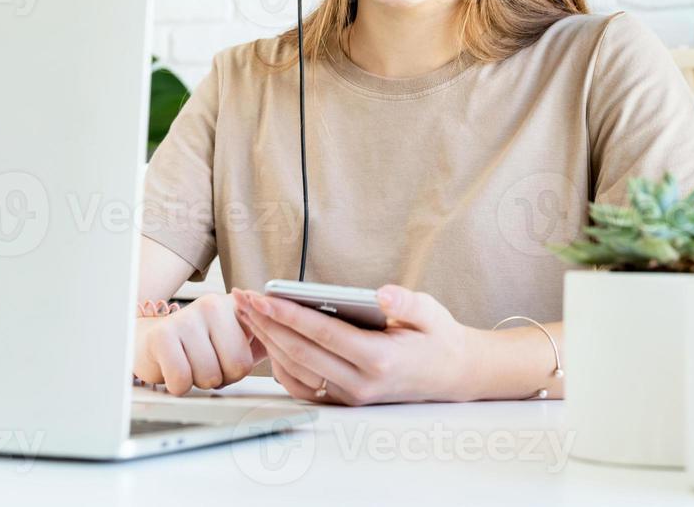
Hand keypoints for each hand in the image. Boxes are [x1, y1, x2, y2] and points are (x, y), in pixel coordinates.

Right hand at [133, 293, 267, 395]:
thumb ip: (267, 338)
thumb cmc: (201, 344)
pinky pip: (182, 379)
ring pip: (209, 376)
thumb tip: (298, 349)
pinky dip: (179, 386)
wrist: (153, 342)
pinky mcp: (162, 335)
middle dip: (222, 376)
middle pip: (237, 367)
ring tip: (192, 364)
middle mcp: (214, 304)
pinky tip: (176, 370)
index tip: (231, 359)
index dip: (242, 367)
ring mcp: (188, 317)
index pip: (258, 349)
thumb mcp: (237, 336)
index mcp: (238, 305)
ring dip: (199, 381)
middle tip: (209, 364)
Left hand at [232, 285, 478, 405]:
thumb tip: (382, 293)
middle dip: (266, 323)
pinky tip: (269, 339)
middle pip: (300, 353)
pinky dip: (279, 363)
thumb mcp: (431, 313)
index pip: (323, 335)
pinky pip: (302, 385)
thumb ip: (406, 303)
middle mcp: (361, 383)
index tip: (262, 296)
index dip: (288, 315)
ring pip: (295, 371)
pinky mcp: (343, 400)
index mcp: (380, 360)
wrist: (451, 374)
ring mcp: (350, 396)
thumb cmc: (437, 338)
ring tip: (248, 313)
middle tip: (242, 298)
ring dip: (267, 342)